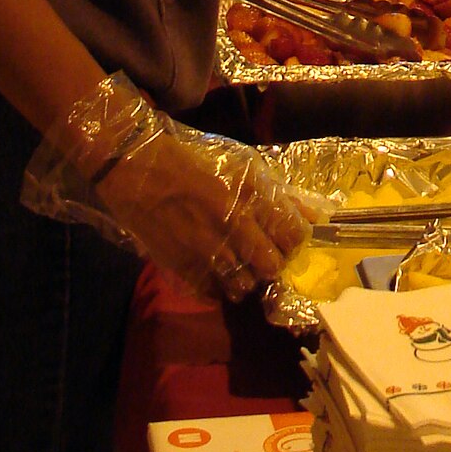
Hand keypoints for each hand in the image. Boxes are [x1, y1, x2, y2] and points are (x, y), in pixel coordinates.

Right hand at [26, 74, 310, 302]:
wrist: (135, 163)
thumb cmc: (192, 158)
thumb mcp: (243, 165)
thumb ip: (280, 193)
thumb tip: (315, 217)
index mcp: (252, 193)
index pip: (294, 235)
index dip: (295, 242)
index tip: (287, 240)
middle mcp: (232, 223)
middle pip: (272, 266)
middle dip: (273, 263)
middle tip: (264, 255)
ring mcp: (205, 247)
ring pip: (244, 285)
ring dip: (246, 278)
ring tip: (238, 265)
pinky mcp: (179, 264)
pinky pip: (212, 293)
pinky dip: (217, 289)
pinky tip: (214, 273)